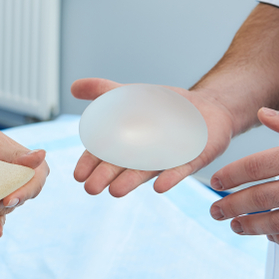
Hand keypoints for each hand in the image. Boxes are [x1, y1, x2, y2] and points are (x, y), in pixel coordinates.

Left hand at [0, 117, 49, 237]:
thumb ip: (13, 152)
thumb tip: (42, 155)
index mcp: (22, 160)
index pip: (36, 179)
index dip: (27, 191)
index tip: (9, 199)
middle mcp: (15, 177)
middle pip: (21, 197)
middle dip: (5, 204)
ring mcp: (2, 191)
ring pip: (6, 208)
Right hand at [71, 78, 235, 195]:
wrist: (206, 108)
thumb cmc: (163, 107)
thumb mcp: (130, 95)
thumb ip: (103, 91)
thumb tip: (73, 87)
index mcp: (127, 143)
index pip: (103, 155)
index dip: (90, 164)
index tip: (78, 175)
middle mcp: (143, 156)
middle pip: (121, 167)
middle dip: (105, 177)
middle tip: (91, 188)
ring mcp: (166, 159)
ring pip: (145, 171)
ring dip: (130, 181)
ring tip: (115, 191)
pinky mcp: (191, 159)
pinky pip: (179, 170)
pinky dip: (170, 178)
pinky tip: (159, 187)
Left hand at [208, 108, 278, 248]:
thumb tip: (262, 115)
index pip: (256, 167)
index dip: (230, 176)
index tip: (217, 182)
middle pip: (260, 198)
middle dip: (232, 206)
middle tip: (215, 210)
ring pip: (278, 223)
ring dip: (251, 226)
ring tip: (236, 226)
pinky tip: (271, 236)